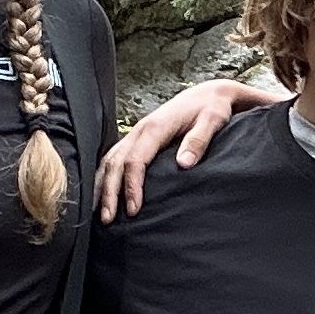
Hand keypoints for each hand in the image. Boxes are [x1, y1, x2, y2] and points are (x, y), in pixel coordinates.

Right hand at [94, 77, 286, 220]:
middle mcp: (140, 130)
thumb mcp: (213, 120)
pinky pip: (114, 157)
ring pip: (109, 160)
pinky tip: (104, 193)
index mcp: (156, 128)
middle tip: (109, 220)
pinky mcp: (138, 139)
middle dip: (109, 192)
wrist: (210, 93)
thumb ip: (199, 140)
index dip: (131, 186)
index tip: (133, 210)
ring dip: (103, 187)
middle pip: (115, 163)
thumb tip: (184, 164)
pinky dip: (105, 176)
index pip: (135, 161)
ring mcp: (136, 134)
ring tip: (101, 214)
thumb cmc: (213, 108)